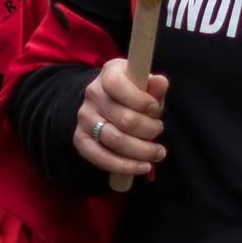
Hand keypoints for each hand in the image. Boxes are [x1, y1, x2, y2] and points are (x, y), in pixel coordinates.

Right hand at [76, 57, 166, 181]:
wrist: (104, 104)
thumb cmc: (133, 94)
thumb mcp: (145, 86)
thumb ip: (154, 87)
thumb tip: (161, 82)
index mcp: (109, 74)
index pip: (119, 86)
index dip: (142, 101)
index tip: (156, 109)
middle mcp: (93, 95)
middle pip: (124, 119)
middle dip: (149, 130)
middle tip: (159, 131)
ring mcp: (84, 118)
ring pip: (116, 140)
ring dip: (142, 151)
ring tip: (157, 153)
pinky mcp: (81, 139)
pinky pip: (101, 158)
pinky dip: (125, 166)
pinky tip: (142, 167)